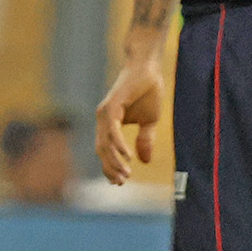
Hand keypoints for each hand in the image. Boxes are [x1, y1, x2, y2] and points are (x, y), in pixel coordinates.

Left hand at [94, 48, 170, 183]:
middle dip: (110, 168)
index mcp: (108, 123)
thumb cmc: (147, 91)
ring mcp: (105, 112)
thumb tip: (144, 161)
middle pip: (102, 150)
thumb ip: (144, 139)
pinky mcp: (112, 106)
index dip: (110, 167)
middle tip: (122, 182)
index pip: (105, 150)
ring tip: (125, 175)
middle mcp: (103, 119)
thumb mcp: (149, 121)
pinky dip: (119, 145)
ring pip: (105, 143)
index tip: (118, 183)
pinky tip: (128, 156)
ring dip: (115, 161)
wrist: (149, 67)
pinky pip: (113, 131)